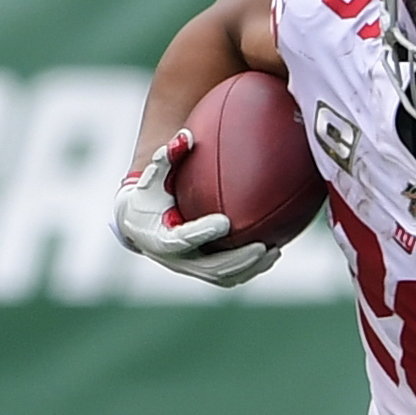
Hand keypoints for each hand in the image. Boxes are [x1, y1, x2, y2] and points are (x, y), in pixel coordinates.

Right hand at [114, 125, 276, 287]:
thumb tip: (186, 137)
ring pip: (223, 277)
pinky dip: (251, 268)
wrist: (141, 221)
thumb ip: (169, 157)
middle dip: (236, 259)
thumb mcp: (155, 175)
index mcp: (158, 238)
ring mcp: (190, 269)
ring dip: (249, 267)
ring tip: (273, 251)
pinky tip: (272, 252)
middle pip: (209, 268)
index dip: (202, 233)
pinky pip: (230, 276)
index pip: (180, 240)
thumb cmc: (151, 193)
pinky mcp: (203, 272)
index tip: (225, 222)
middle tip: (261, 245)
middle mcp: (175, 260)